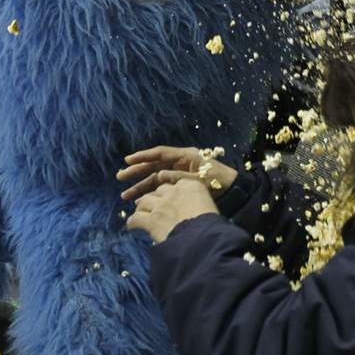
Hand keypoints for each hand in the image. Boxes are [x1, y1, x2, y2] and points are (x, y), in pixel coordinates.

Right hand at [118, 146, 236, 202]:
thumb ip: (178, 178)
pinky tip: (140, 201)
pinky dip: (151, 193)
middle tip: (120, 177)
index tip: (128, 160)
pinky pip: (162, 186)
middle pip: (154, 165)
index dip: (144, 156)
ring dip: (141, 186)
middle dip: (137, 171)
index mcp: (186, 155)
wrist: (233, 190)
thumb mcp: (198, 180)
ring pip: (155, 177)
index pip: (161, 153)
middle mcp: (180, 162)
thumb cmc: (219, 182)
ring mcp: (179, 172)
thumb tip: (159, 175)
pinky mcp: (179, 183)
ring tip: (125, 196)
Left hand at [127, 177, 219, 242]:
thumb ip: (199, 205)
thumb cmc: (212, 227)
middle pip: (159, 190)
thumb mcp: (210, 208)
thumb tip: (194, 214)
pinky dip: (133, 222)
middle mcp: (174, 192)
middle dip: (156, 197)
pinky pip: (136, 218)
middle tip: (154, 206)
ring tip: (140, 213)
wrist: (204, 240)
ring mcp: (161, 205)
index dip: (171, 192)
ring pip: (144, 201)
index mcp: (192, 186)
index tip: (170, 199)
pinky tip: (132, 226)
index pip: (176, 184)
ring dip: (142, 207)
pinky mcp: (151, 219)